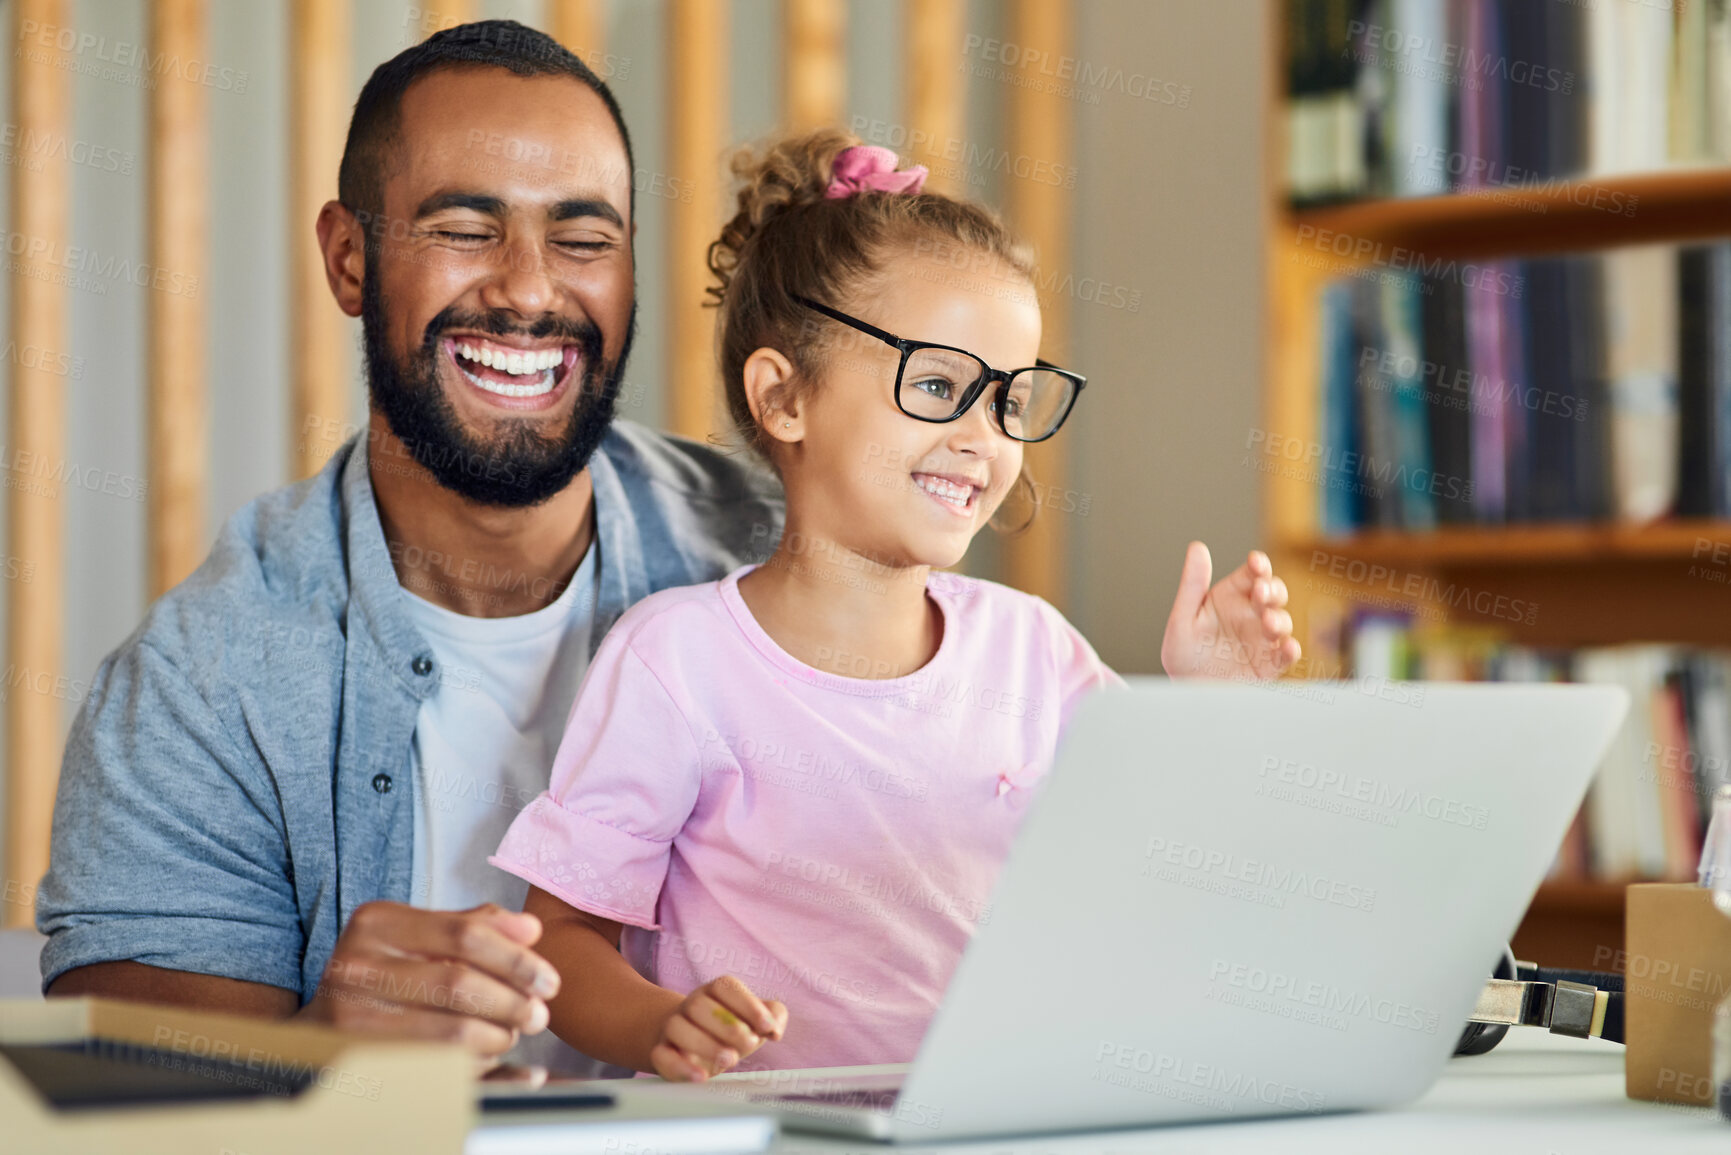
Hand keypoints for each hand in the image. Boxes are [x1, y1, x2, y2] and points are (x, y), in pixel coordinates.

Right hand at [299, 901, 560, 1057]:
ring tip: (512, 1033)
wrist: (320, 1021)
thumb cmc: (383, 972)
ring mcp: (352, 1015)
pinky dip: (475, 1064)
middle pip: (460, 984)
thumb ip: (475, 925)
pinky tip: (490, 1057)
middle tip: (538, 1014)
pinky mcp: (358, 1057)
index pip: (465, 934)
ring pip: (451, 1031)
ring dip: (497, 1036)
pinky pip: (436, 1066)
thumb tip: (531, 929)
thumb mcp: (419, 933)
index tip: (548, 979)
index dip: (516, 958)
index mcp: (378, 922)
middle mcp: (357, 965)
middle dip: (512, 1002)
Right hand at [650, 975, 787, 1081]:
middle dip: (727, 1026)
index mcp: (714, 992)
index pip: (725, 986)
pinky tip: (701, 1077)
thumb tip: (775, 1027)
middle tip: (749, 1043)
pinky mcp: (661, 1052)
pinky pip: (662, 1056)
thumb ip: (773, 1016)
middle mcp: (691, 1005)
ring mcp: (672, 1027)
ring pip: (677, 1027)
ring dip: (705, 1044)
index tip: (767, 1027)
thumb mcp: (752, 1020)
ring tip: (730, 1059)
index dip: (748, 1004)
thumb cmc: (727, 1030)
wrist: (686, 1042)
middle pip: (699, 1005)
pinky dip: (681, 1067)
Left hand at [1160, 542, 1300, 679]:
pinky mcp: (1269, 665)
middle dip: (1271, 590)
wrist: (1187, 693)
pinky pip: (1285, 656)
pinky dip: (1290, 651)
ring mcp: (1263, 639)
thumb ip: (1192, 585)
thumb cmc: (1184, 654)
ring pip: (1283, 622)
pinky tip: (1287, 647)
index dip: (1258, 565)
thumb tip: (1198, 547)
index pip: (1251, 574)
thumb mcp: (1183, 619)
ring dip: (1279, 620)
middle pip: (1273, 593)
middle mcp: (1252, 614)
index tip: (1256, 563)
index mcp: (1231, 597)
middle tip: (1260, 593)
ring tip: (1268, 623)